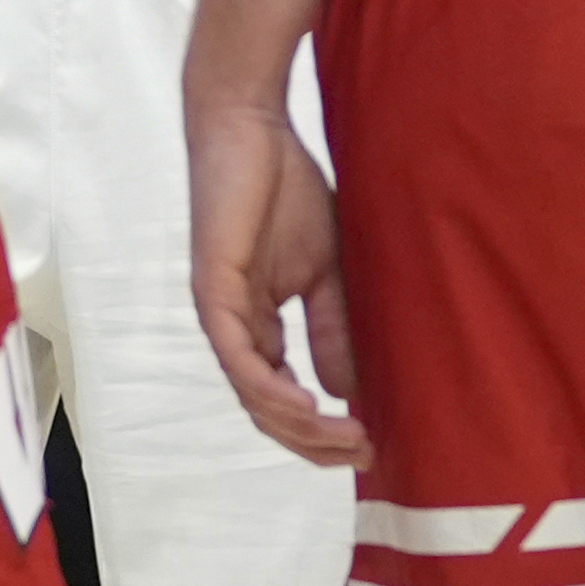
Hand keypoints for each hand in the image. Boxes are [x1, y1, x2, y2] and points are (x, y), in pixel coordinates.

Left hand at [185, 89, 369, 466]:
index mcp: (257, 327)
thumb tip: (348, 392)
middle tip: (363, 456)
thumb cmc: (284, 189)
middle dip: (316, 442)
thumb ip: (331, 327)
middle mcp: (234, 331)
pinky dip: (271, 390)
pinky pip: (239, 358)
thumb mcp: (324, 270)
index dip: (323, 431)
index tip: (370, 446)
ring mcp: (220, 314)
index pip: (284, 400)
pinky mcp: (214, 292)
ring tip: (346, 440)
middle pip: (268, 411)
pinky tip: (308, 407)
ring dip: (300, 427)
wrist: (250, 128)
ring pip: (253, 396)